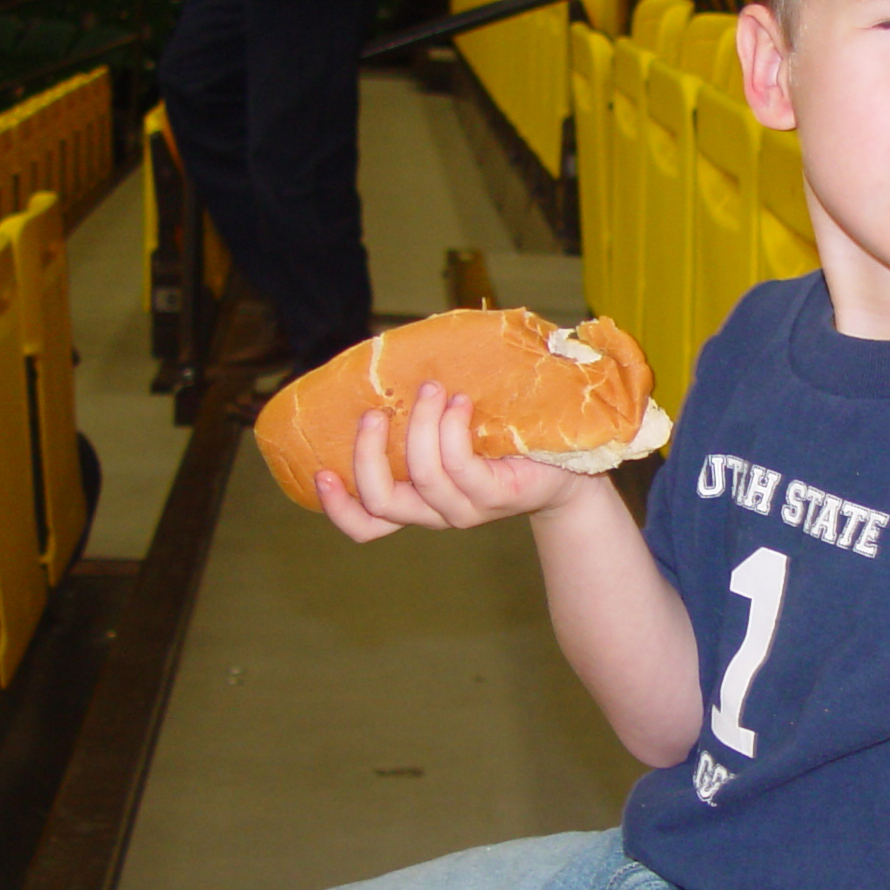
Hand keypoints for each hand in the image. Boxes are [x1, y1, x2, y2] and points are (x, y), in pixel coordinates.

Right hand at [313, 380, 585, 540]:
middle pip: (382, 503)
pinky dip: (451, 429)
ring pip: (422, 477)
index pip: (367, 525)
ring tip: (433, 389)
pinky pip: (460, 466)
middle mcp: (437, 512)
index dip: (337, 507)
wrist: (569, 464)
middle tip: (375, 413)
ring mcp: (468, 509)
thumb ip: (418, 416)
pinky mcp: (497, 496)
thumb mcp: (452, 430)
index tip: (321, 471)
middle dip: (368, 455)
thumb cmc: (504, 439)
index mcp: (419, 501)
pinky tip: (459, 404)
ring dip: (420, 426)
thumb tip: (386, 365)